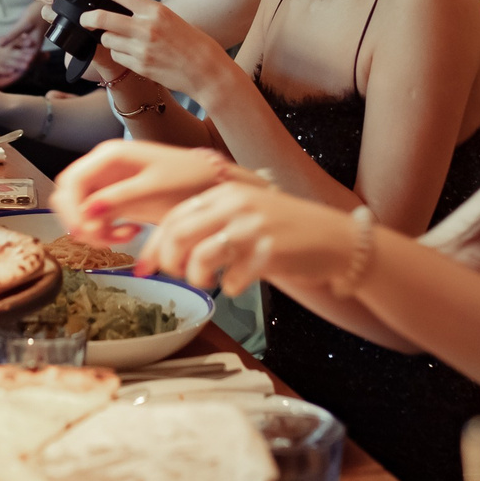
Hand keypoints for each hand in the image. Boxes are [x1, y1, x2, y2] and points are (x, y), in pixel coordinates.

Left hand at [0, 3, 50, 87]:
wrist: (48, 4)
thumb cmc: (38, 13)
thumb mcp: (25, 23)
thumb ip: (12, 35)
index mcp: (33, 49)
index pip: (21, 70)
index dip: (9, 79)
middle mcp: (32, 50)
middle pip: (18, 69)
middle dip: (6, 77)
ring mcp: (29, 46)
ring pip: (17, 62)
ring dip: (6, 70)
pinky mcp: (26, 41)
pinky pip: (16, 52)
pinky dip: (9, 57)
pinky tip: (0, 58)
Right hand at [51, 141, 260, 244]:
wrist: (211, 184)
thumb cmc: (187, 179)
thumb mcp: (154, 188)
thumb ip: (120, 198)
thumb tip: (87, 211)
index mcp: (109, 156)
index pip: (71, 181)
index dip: (71, 208)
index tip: (85, 231)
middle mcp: (103, 167)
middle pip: (68, 195)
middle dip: (78, 220)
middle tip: (102, 238)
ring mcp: (108, 184)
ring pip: (79, 209)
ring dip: (91, 229)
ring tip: (120, 238)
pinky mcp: (116, 200)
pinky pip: (96, 218)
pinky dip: (104, 231)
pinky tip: (129, 234)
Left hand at [69, 0, 225, 99]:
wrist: (205, 69)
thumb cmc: (188, 40)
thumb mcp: (167, 17)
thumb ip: (142, 9)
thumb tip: (115, 0)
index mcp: (154, 10)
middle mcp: (146, 27)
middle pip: (103, 18)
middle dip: (88, 18)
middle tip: (85, 19)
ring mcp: (141, 49)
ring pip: (107, 40)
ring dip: (108, 39)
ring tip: (124, 40)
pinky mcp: (139, 66)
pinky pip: (117, 57)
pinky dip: (119, 54)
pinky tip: (134, 54)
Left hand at [132, 181, 355, 296]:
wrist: (334, 239)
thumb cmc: (284, 232)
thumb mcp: (243, 214)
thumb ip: (208, 222)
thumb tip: (165, 249)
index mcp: (224, 193)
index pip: (173, 217)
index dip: (153, 246)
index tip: (145, 268)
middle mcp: (236, 205)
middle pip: (179, 234)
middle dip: (169, 263)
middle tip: (179, 276)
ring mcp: (254, 227)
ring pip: (200, 257)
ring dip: (197, 278)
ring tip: (209, 282)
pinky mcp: (270, 251)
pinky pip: (233, 278)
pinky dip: (230, 288)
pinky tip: (239, 284)